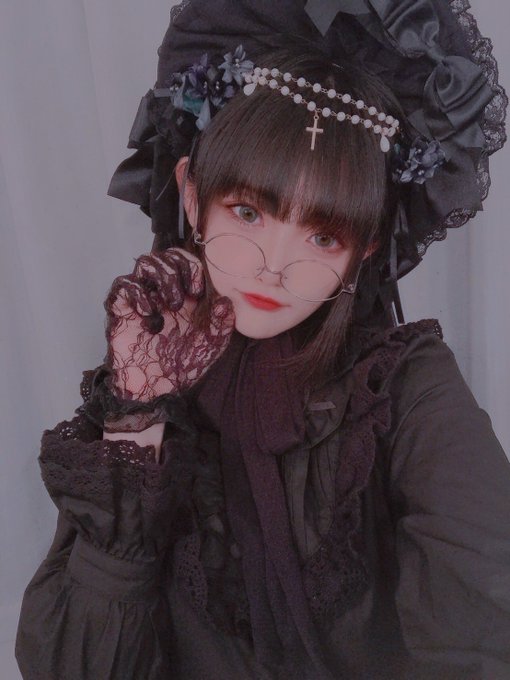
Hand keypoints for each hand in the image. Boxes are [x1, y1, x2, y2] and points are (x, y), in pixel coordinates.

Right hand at [103, 248, 234, 401]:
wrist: (158, 390)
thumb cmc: (183, 366)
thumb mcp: (212, 344)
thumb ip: (223, 322)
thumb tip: (226, 300)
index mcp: (184, 294)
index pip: (186, 260)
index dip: (194, 267)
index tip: (200, 290)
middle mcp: (162, 292)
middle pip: (166, 255)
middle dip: (179, 270)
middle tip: (187, 296)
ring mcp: (142, 298)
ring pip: (144, 263)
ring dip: (162, 278)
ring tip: (172, 305)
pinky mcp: (122, 310)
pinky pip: (123, 285)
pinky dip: (138, 294)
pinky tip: (151, 316)